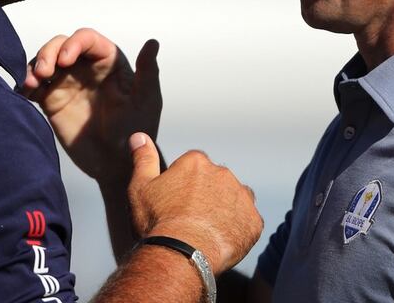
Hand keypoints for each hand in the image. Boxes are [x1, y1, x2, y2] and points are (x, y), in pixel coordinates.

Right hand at [23, 29, 161, 184]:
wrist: (115, 164)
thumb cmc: (136, 131)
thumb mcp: (146, 101)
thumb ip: (148, 72)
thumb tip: (153, 43)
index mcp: (109, 61)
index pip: (87, 39)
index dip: (73, 43)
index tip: (65, 59)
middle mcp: (86, 67)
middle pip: (61, 44)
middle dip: (48, 52)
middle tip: (43, 72)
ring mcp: (67, 83)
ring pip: (44, 60)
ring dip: (34, 66)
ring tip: (31, 83)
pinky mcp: (52, 100)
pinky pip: (34, 85)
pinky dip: (26, 84)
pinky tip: (25, 92)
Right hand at [127, 133, 262, 274]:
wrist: (181, 255)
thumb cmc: (159, 223)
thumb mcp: (141, 187)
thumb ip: (144, 159)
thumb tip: (140, 137)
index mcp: (196, 163)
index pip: (193, 167)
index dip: (183, 185)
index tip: (176, 202)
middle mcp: (222, 174)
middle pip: (215, 182)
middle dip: (206, 196)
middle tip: (189, 218)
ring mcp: (241, 197)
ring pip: (234, 200)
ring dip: (224, 210)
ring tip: (206, 230)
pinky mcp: (253, 221)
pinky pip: (247, 222)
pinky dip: (238, 229)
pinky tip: (220, 240)